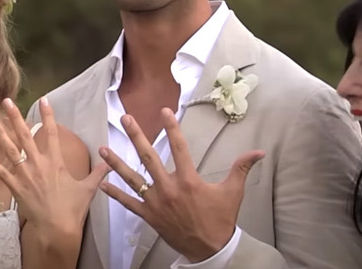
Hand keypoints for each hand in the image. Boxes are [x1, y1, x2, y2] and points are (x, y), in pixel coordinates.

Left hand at [0, 97, 108, 234]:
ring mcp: (25, 175)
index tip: (44, 99)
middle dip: (15, 116)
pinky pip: (1, 172)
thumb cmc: (73, 209)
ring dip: (0, 133)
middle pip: (25, 135)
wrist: (57, 229)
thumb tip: (110, 161)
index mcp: (56, 162)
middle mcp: (38, 164)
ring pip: (10, 149)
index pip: (52, 132)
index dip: (48, 115)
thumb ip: (98, 173)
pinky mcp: (15, 187)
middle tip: (6, 101)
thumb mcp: (88, 189)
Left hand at [99, 108, 264, 262]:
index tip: (164, 111)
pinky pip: (129, 203)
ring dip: (116, 163)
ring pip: (133, 178)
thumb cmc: (221, 219)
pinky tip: (102, 184)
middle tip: (125, 119)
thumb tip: (258, 152)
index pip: (179, 147)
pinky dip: (115, 194)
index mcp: (189, 180)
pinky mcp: (149, 215)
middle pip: (148, 157)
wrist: (209, 249)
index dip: (171, 128)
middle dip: (136, 136)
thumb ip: (241, 169)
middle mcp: (169, 188)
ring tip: (103, 149)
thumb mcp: (233, 192)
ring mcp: (157, 202)